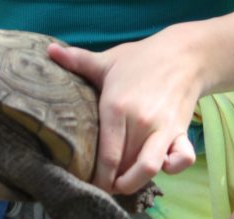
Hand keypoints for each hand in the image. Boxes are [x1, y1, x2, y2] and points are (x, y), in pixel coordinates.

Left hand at [48, 29, 199, 195]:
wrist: (184, 54)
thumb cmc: (141, 58)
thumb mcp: (107, 60)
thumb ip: (77, 59)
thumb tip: (48, 50)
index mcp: (117, 107)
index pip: (106, 156)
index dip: (97, 177)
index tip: (88, 181)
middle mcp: (140, 122)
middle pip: (123, 167)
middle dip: (111, 182)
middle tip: (102, 182)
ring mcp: (163, 128)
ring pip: (149, 169)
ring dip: (135, 181)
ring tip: (123, 182)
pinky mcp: (181, 131)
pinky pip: (181, 160)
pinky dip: (171, 169)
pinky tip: (159, 166)